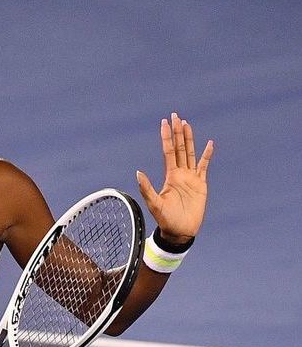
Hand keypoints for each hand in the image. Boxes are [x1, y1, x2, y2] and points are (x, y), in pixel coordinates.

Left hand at [136, 112, 214, 244]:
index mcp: (169, 175)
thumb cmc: (165, 219)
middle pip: (179, 148)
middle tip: (175, 116)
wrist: (180, 231)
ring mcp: (191, 178)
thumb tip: (138, 172)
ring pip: (190, 153)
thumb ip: (146, 188)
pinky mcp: (201, 184)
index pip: (168, 151)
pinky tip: (209, 144)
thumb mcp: (154, 203)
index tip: (164, 122)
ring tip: (187, 124)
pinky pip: (204, 166)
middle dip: (177, 132)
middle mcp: (180, 173)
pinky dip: (207, 155)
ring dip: (189, 139)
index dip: (166, 137)